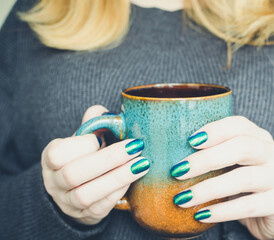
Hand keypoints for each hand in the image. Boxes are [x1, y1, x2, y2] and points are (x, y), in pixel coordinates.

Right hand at [41, 105, 149, 224]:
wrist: (76, 190)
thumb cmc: (83, 157)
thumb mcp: (82, 138)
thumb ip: (92, 124)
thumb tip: (107, 111)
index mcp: (51, 158)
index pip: (58, 153)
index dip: (82, 145)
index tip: (103, 136)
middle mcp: (54, 182)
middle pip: (73, 174)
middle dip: (109, 159)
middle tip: (136, 146)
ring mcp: (68, 202)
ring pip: (86, 195)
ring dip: (118, 177)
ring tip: (142, 163)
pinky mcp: (86, 215)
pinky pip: (101, 207)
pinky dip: (119, 192)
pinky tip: (135, 177)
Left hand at [171, 116, 273, 239]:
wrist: (271, 214)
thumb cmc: (241, 185)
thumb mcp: (230, 165)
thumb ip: (212, 156)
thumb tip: (171, 156)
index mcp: (260, 138)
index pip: (239, 125)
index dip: (215, 130)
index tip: (190, 141)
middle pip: (242, 147)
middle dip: (207, 159)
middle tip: (178, 171)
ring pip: (245, 178)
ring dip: (209, 188)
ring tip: (183, 198)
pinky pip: (250, 206)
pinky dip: (222, 211)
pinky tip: (201, 215)